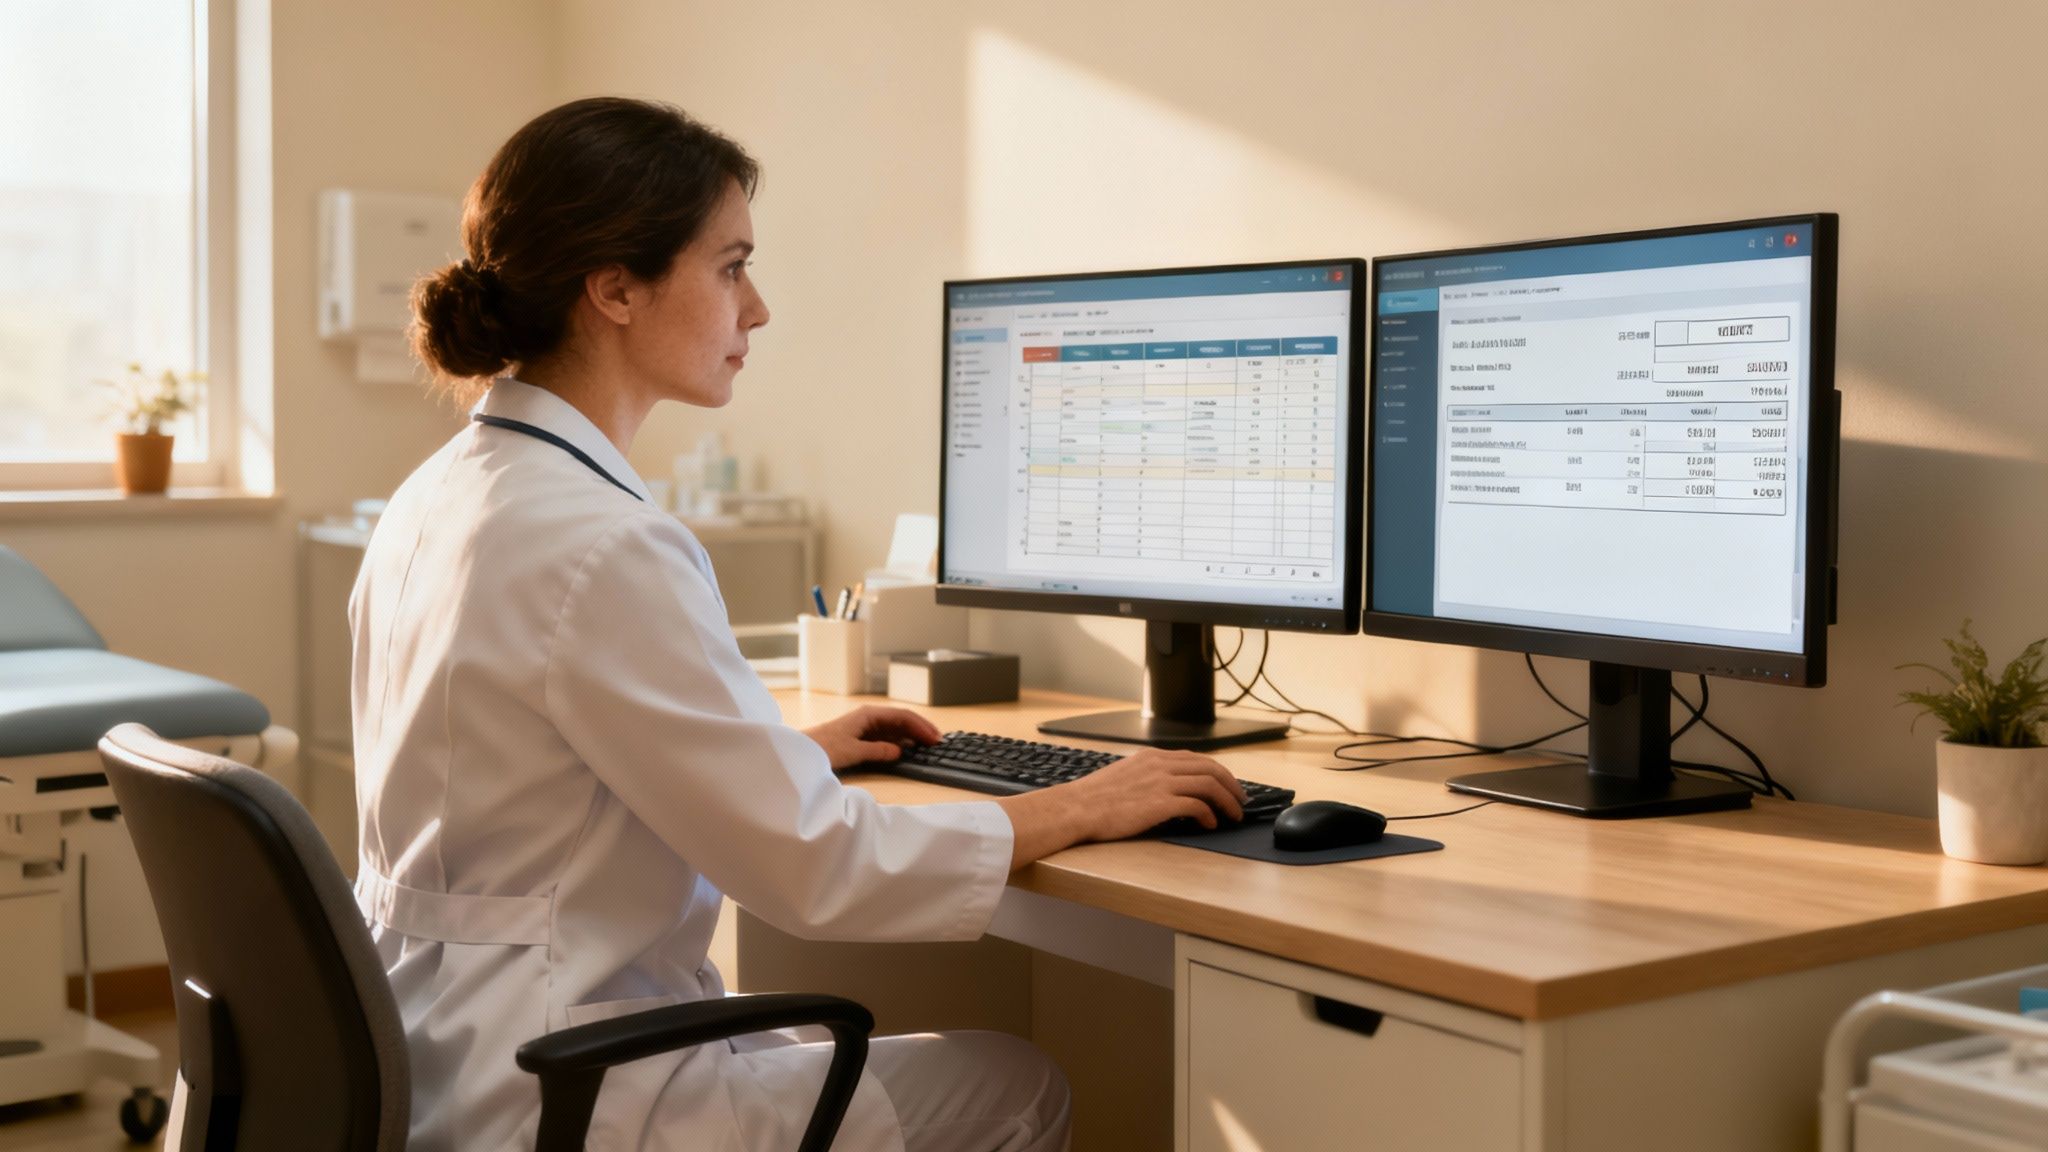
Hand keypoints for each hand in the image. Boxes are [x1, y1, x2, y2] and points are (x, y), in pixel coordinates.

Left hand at [804, 705, 940, 771]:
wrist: (800, 751)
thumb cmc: (823, 747)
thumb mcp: (853, 751)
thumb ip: (878, 751)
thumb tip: (900, 750)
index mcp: (868, 714)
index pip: (902, 716)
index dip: (920, 726)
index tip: (934, 737)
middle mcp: (869, 717)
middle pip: (901, 720)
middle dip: (920, 729)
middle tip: (937, 741)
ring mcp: (865, 727)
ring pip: (895, 728)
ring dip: (912, 736)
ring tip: (927, 745)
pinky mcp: (861, 737)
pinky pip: (886, 737)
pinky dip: (899, 742)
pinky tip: (908, 748)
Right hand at [1065, 748, 1246, 839]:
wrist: (1076, 808)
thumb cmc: (1094, 799)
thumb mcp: (1124, 775)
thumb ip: (1148, 777)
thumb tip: (1167, 790)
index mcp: (1152, 757)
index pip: (1196, 758)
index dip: (1218, 772)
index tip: (1227, 786)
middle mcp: (1160, 765)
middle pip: (1210, 768)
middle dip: (1231, 785)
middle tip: (1240, 801)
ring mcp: (1160, 782)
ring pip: (1209, 784)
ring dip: (1227, 801)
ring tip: (1233, 815)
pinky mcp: (1159, 803)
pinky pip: (1196, 805)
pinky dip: (1209, 814)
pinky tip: (1209, 824)